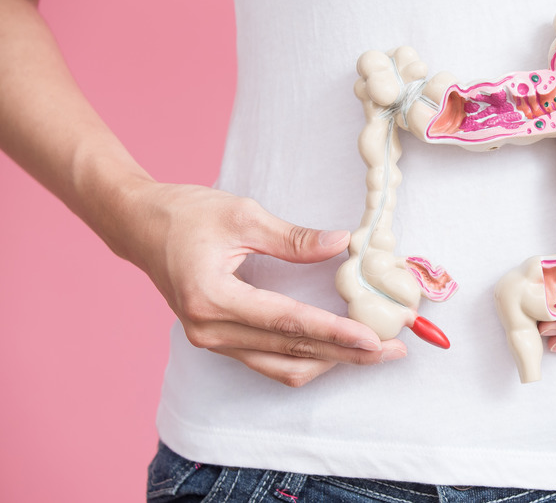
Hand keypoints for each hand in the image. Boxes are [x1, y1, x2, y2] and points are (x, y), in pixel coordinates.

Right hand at [117, 182, 405, 386]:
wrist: (138, 225)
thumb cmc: (185, 214)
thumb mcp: (243, 215)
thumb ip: (294, 238)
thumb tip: (343, 244)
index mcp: (212, 297)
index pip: (287, 323)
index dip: (334, 332)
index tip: (372, 338)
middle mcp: (210, 329)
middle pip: (290, 352)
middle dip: (346, 354)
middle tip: (392, 349)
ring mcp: (211, 340)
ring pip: (281, 366)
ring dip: (330, 361)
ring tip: (374, 352)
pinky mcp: (218, 340)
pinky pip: (267, 361)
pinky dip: (305, 358)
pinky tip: (337, 349)